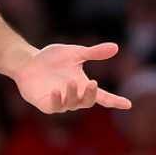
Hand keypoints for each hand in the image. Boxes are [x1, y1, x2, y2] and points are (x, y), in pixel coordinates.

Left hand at [13, 42, 130, 113]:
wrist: (27, 61)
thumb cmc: (51, 58)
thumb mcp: (75, 53)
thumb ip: (93, 53)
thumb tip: (116, 47)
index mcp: (82, 85)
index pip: (102, 96)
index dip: (115, 101)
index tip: (128, 104)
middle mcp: (73, 96)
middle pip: (87, 101)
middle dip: (90, 94)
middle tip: (92, 83)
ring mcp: (59, 101)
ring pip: (71, 104)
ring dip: (73, 95)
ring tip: (71, 82)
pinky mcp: (45, 104)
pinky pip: (53, 107)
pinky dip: (56, 100)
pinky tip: (56, 91)